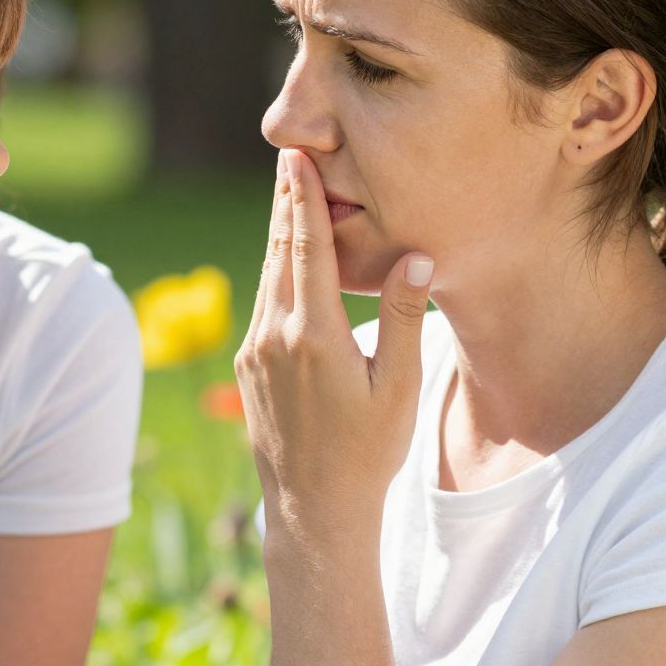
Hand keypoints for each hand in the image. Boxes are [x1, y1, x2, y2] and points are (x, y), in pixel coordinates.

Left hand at [236, 148, 434, 552]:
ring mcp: (256, 349)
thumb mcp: (398, 387)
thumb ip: (402, 318)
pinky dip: (276, 272)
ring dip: (280, 235)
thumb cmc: (368, 451)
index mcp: (313, 335)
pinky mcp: (249, 364)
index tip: (296, 157)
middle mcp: (275, 335)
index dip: (303, 199)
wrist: (311, 508)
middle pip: (280, 251)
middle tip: (290, 157)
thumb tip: (416, 257)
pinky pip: (263, 303)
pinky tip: (288, 259)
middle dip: (287, 203)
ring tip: (290, 195)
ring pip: (268, 276)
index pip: (306, 249)